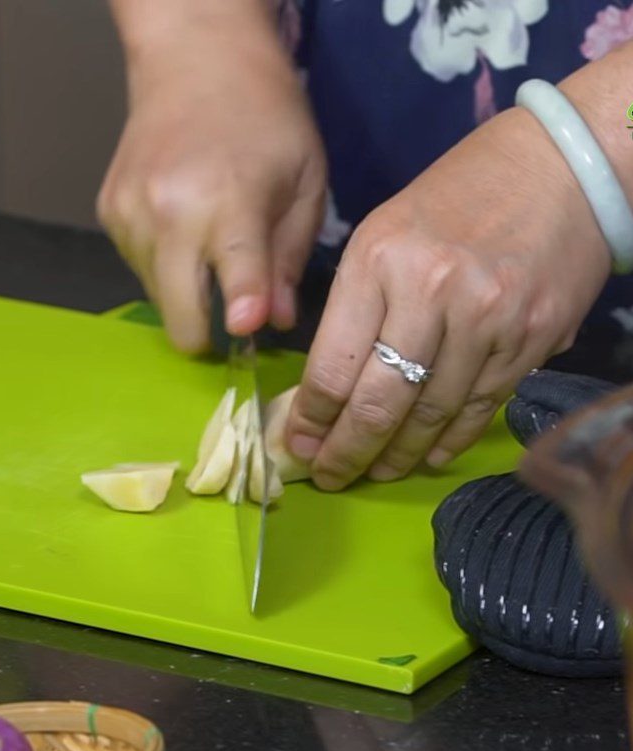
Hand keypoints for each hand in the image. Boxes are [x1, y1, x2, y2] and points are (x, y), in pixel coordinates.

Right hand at [98, 2, 325, 351]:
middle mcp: (169, 210)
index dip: (242, 309)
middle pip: (179, 313)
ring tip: (207, 248)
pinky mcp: (108, 211)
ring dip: (184, 293)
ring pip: (157, 297)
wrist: (194, 59)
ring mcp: (131, 213)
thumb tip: (276, 320)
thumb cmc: (265, 119)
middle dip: (205, 333)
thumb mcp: (304, 181)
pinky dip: (163, 265)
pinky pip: (139, 267)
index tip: (245, 332)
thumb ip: (289, 256)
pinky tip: (182, 227)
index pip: (235, 268)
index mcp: (230, 197)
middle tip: (229, 319)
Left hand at [286, 106, 611, 489]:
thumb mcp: (383, 234)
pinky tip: (427, 457)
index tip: (297, 444)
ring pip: (432, 414)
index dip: (311, 418)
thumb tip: (328, 388)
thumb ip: (353, 308)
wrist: (560, 166)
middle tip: (329, 476)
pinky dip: (451, 439)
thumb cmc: (456, 197)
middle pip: (379, 402)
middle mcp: (432, 293)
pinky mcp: (532, 338)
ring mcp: (488, 319)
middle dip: (347, 451)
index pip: (333, 365)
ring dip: (398, 454)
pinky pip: (481, 406)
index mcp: (379, 262)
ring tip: (375, 473)